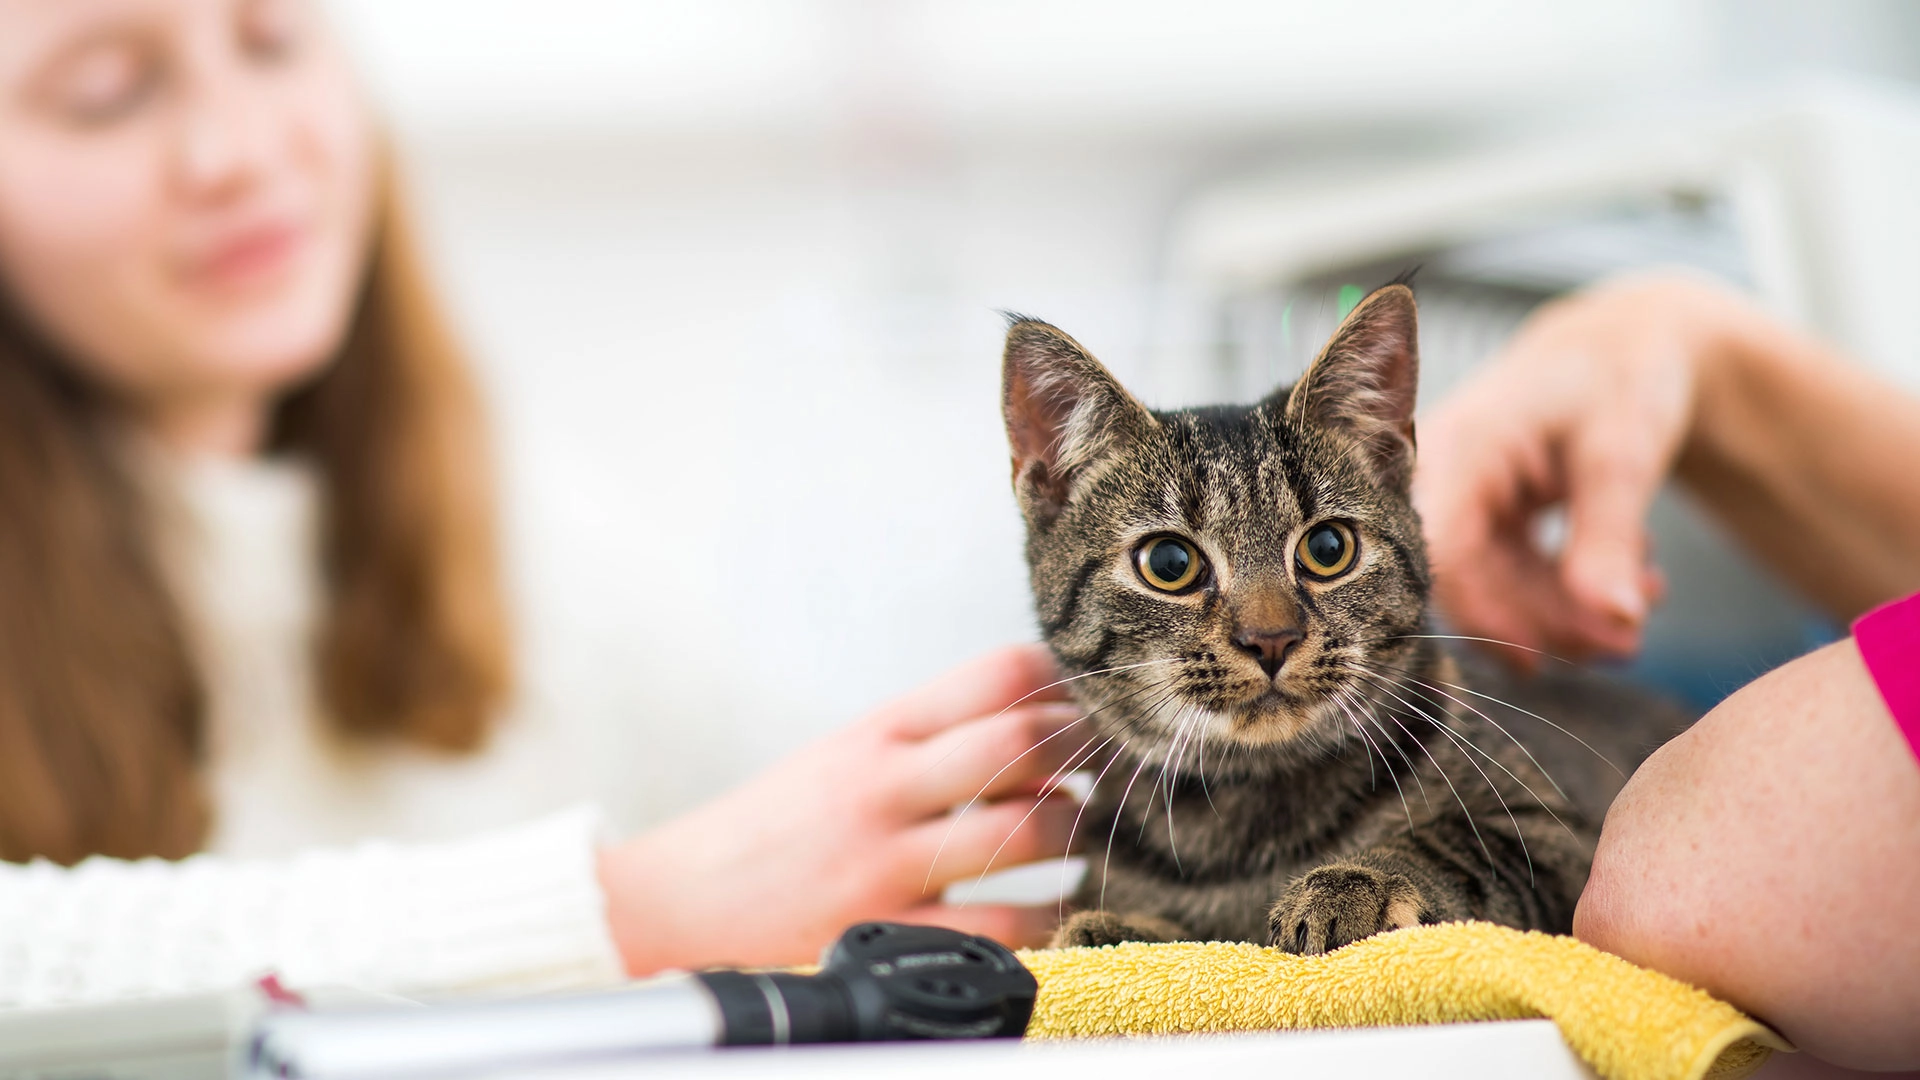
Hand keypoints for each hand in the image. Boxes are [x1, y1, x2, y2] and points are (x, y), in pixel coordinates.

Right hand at [596, 644, 1085, 973]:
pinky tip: (1055, 908)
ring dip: (1074, 831)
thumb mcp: (836, 757)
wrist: (668, 905)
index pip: (992, 675)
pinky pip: (1000, 927)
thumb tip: (1031, 724)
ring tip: (1081, 830)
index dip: (1060, 681)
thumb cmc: (767, 832)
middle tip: (1110, 763)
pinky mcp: (884, 932)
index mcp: (874, 733)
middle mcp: (882, 788)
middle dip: (1084, 750)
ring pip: (1023, 832)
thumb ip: (921, 737)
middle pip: (1020, 743)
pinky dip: (1047, 917)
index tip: (1087, 698)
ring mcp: (885, 863)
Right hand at [1413, 272, 1752, 664]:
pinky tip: (1631, 587)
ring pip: (1495, 589)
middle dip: (1546, 623)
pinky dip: (1572, 595)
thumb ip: (1609, 539)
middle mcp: (1444, 476)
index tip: (1545, 659)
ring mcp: (1463, 499)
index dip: (1487, 614)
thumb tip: (1614, 623)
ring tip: (1640, 619)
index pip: (1442, 552)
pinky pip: (1515, 578)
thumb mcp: (1623, 453)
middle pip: (1469, 581)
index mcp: (1458, 447)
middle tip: (1624, 645)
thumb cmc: (1623, 375)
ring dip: (1567, 617)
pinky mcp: (1488, 518)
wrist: (1631, 344)